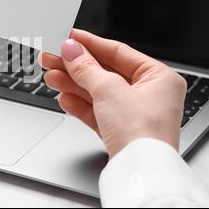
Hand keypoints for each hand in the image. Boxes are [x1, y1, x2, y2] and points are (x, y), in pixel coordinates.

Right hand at [40, 29, 185, 157]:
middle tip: (52, 57)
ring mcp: (133, 114)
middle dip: (75, 66)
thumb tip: (71, 50)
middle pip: (104, 73)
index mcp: (157, 77)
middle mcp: (148, 94)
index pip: (118, 52)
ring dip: (72, 84)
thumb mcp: (108, 89)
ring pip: (97, 92)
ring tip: (50, 76)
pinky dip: (79, 105)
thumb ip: (86, 67)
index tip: (69, 37)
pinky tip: (63, 98)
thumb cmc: (141, 132)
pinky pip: (96, 112)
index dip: (90, 43)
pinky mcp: (119, 131)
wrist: (138, 171)